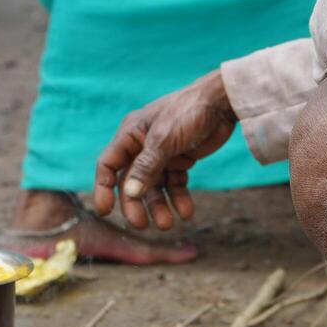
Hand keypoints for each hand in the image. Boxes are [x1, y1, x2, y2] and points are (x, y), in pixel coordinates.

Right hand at [93, 71, 237, 229]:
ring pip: (154, 186)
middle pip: (131, 181)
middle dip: (136, 203)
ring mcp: (161, 154)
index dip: (104, 188)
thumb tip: (129, 193)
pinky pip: (175, 184)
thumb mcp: (164, 139)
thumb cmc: (188, 111)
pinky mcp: (180, 160)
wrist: (223, 102)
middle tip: (142, 224)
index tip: (107, 211)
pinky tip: (186, 212)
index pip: (108, 164)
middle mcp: (142, 146)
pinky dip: (179, 198)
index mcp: (130, 135)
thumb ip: (146, 167)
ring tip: (168, 224)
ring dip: (159, 205)